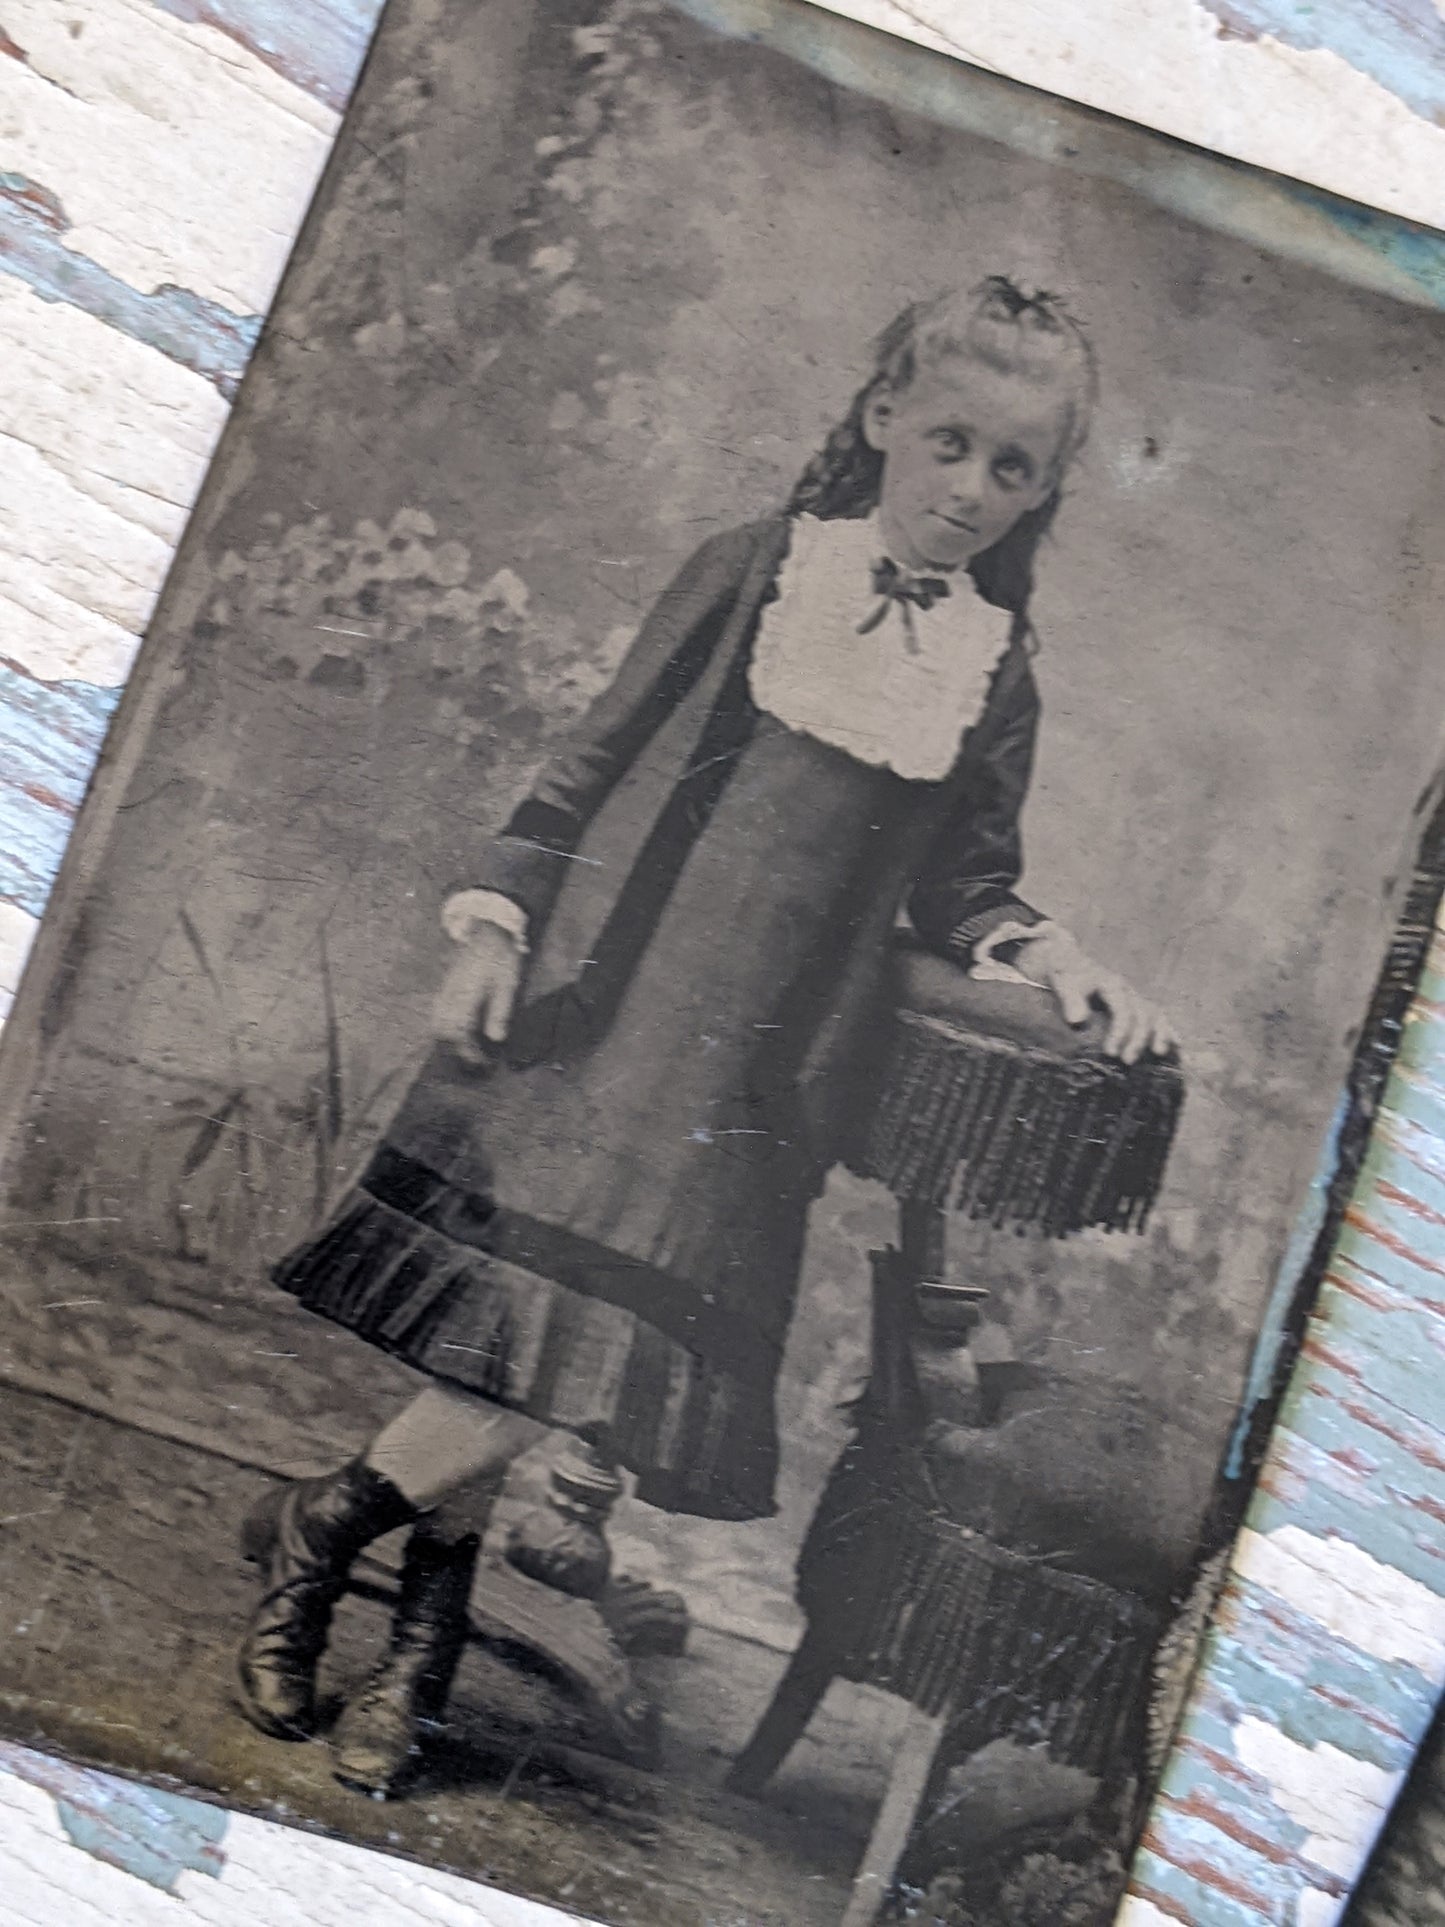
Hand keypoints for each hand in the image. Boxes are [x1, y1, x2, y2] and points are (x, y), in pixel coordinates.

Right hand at [430, 922, 523, 1061]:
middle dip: (455, 1048)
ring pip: (436, 1021)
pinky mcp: (445, 986)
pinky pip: (437, 1011)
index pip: (458, 1032)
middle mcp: (449, 995)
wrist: (488, 930)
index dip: (468, 1051)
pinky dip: (445, 1025)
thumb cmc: (501, 957)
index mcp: (464, 995)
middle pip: (441, 1030)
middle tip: (474, 1058)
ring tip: (467, 1048)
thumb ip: (500, 1011)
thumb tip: (495, 1038)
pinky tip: (459, 1030)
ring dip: (448, 1038)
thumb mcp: (507, 984)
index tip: (481, 1063)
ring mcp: (444, 990)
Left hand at [1006, 924, 1175, 1065]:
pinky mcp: (1135, 1003)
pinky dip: (1167, 1029)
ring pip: (1155, 1013)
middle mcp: (1127, 989)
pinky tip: (1177, 1045)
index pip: (1123, 1009)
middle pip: (1142, 1014)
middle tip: (1127, 1061)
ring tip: (1159, 1053)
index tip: (1110, 1052)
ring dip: (1159, 1033)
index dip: (1120, 1032)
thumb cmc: (1065, 973)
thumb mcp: (1062, 981)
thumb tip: (1079, 1020)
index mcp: (1111, 983)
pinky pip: (1157, 1015)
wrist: (1068, 961)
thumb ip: (1070, 999)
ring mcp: (1134, 996)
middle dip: (1138, 1039)